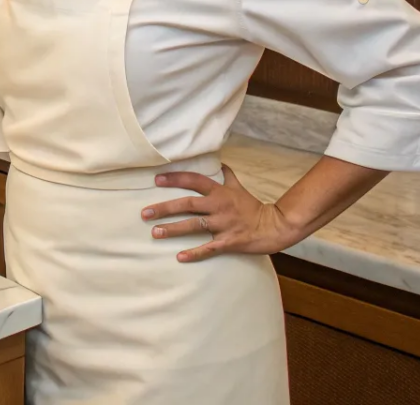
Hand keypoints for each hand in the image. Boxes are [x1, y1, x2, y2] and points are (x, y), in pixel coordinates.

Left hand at [141, 166, 300, 262]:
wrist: (273, 227)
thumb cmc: (253, 207)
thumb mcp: (239, 188)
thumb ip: (227, 176)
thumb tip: (220, 163)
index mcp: (220, 192)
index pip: (194, 181)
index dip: (175, 179)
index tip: (156, 180)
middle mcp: (219, 206)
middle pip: (188, 204)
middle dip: (165, 208)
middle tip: (145, 212)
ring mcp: (223, 225)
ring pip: (194, 226)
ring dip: (173, 230)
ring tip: (155, 232)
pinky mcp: (228, 242)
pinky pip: (209, 248)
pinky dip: (194, 253)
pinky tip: (179, 257)